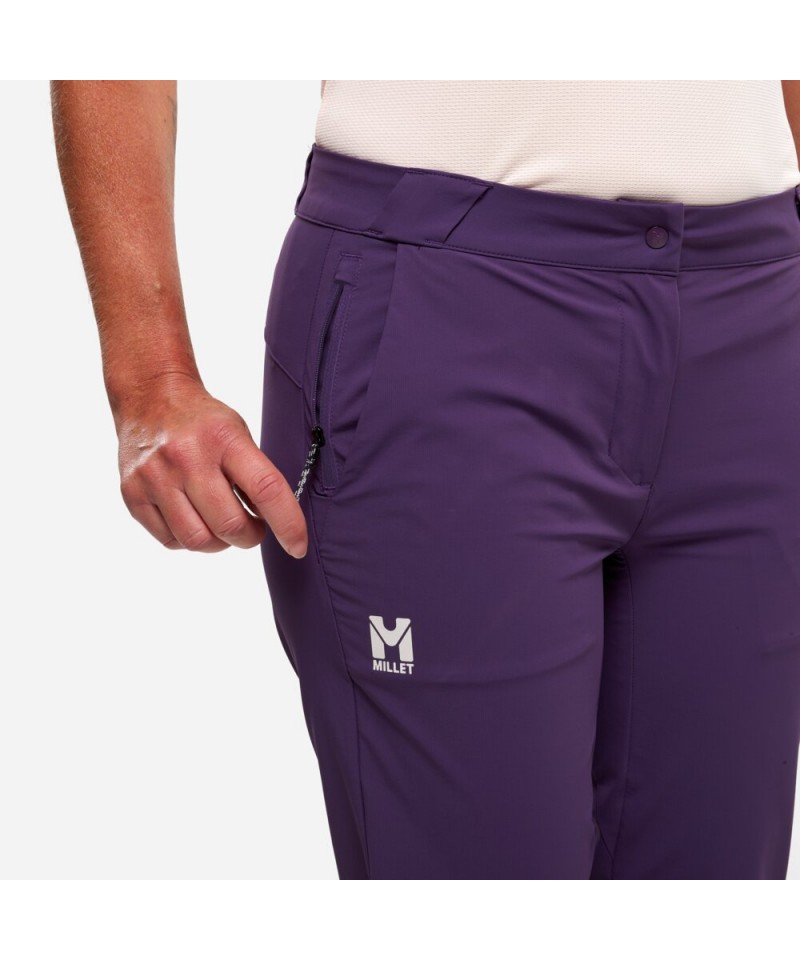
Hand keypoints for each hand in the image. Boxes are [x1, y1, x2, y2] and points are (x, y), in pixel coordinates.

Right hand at [114, 373, 306, 557]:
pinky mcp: (133, 494)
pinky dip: (189, 541)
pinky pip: (170, 541)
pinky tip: (194, 519)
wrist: (150, 398)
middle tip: (252, 528)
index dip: (287, 524)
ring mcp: (155, 477)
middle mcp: (187, 457)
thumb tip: (275, 523)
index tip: (298, 546)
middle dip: (250, 537)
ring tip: (222, 525)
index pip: (265, 489)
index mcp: (224, 439)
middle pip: (229, 525)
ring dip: (220, 543)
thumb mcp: (238, 435)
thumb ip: (255, 477)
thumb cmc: (204, 423)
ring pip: (198, 541)